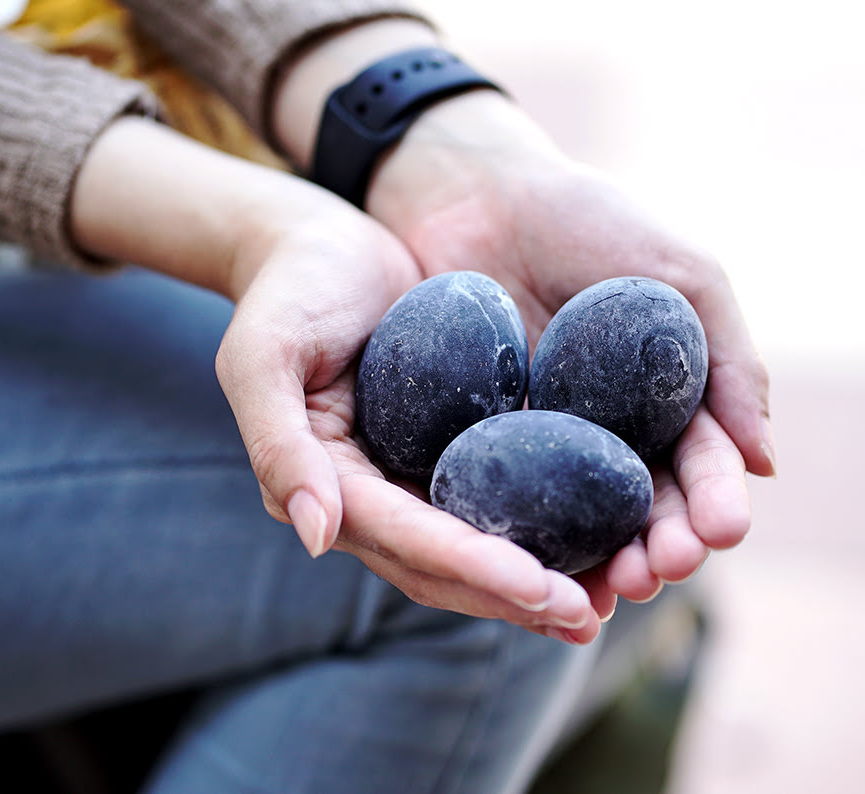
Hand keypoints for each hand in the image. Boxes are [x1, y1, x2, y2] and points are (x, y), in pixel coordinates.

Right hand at [72, 118, 602, 641]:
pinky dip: (542, 528)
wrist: (322, 248)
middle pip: (445, 567)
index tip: (539, 587)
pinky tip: (598, 540)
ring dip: (534, 584)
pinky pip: (496, 500)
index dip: (471, 567)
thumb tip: (315, 537)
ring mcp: (412, 480)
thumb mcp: (263, 354)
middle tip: (587, 616)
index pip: (406, 540)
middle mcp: (371, 500)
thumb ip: (279, 445)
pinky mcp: (448, 453)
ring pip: (475, 550)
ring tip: (602, 604)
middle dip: (513, 596)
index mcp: (327, 487)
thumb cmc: (288, 291)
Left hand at [364, 92, 776, 606]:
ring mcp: (545, 442)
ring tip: (612, 585)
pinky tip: (533, 566)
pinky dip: (523, 538)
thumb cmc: (591, 220)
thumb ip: (730, 361)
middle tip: (663, 568)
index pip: (700, 465)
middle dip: (662, 543)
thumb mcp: (683, 275)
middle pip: (643, 506)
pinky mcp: (479, 443)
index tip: (722, 530)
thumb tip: (766, 463)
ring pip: (579, 519)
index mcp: (668, 399)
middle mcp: (611, 432)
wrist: (476, 191)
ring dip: (601, 559)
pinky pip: (504, 499)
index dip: (714, 501)